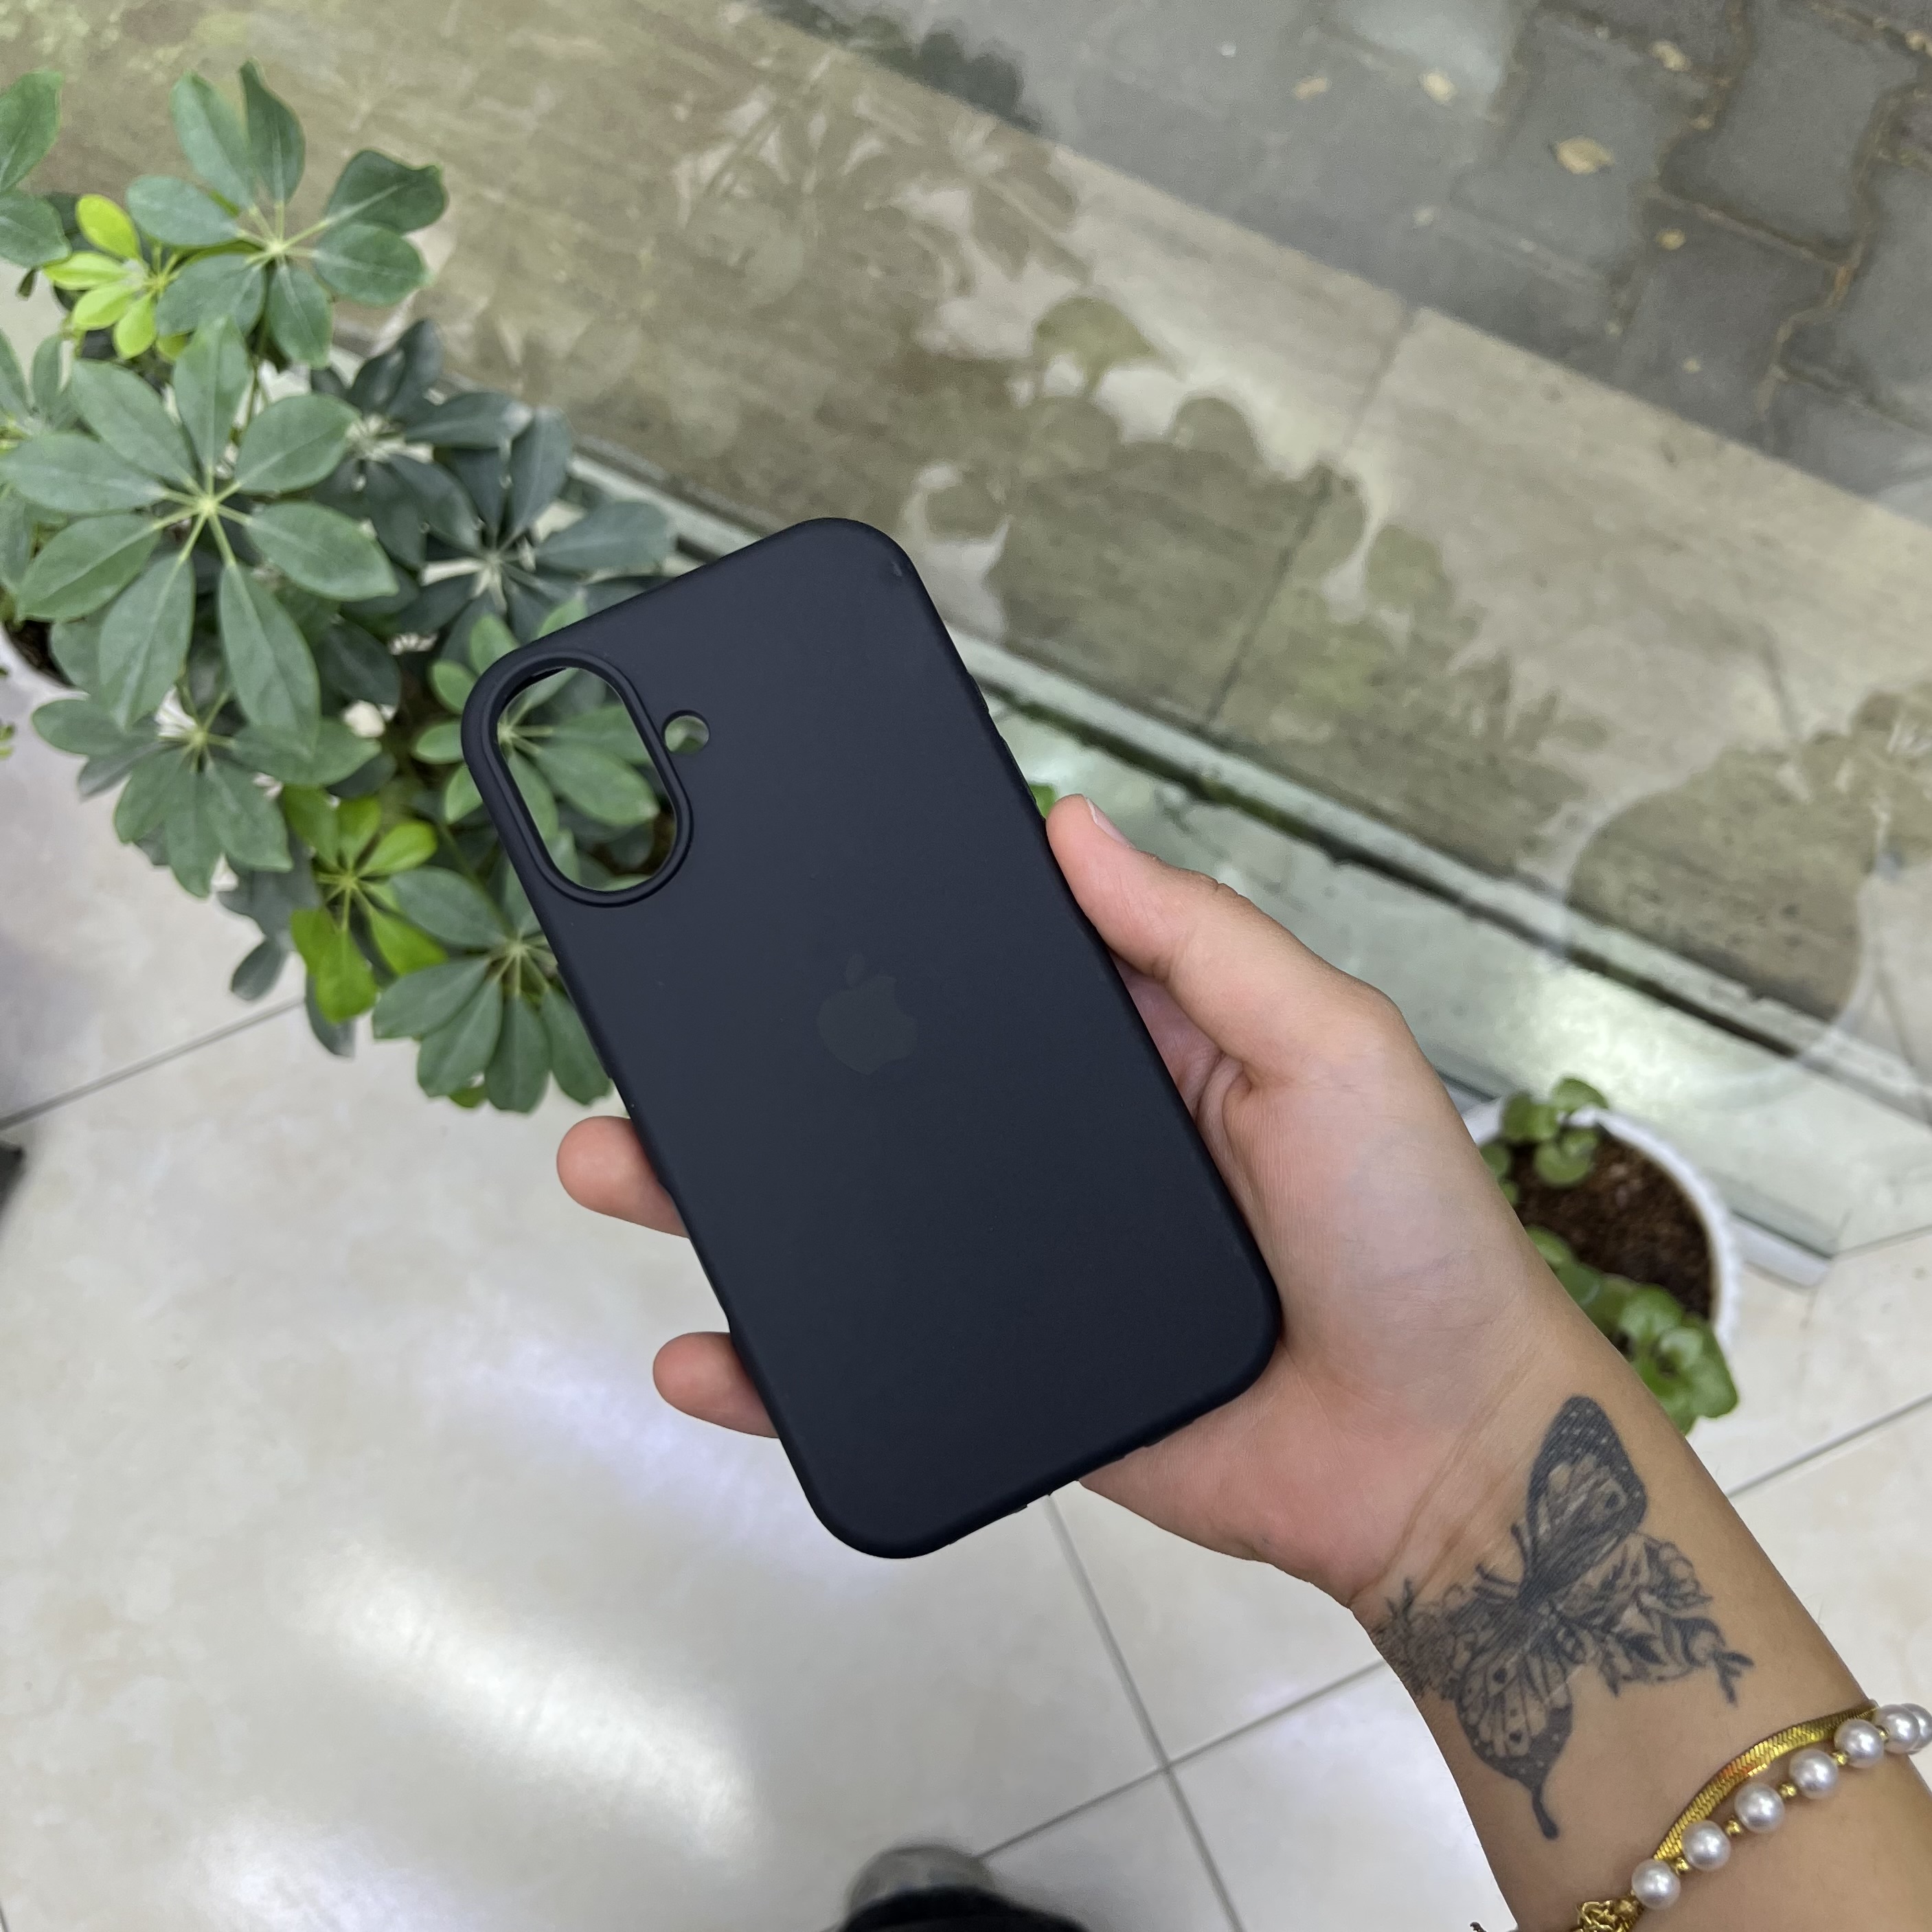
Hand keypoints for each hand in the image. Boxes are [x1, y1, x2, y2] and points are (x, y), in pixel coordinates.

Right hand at [557, 797, 1607, 1611]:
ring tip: (616, 1166)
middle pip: (875, 1098)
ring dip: (724, 1199)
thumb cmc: (1407, 1235)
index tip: (761, 891)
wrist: (1431, 1460)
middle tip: (644, 1029)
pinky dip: (780, 1367)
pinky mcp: (1001, 1376)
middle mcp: (1053, 1150)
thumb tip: (1070, 820)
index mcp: (1124, 1051)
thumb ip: (1201, 942)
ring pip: (846, 1221)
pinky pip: (871, 1360)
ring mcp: (1015, 1267)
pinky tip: (700, 1353)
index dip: (874, 936)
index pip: (973, 976)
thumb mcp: (1328, 1049)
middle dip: (753, 1068)